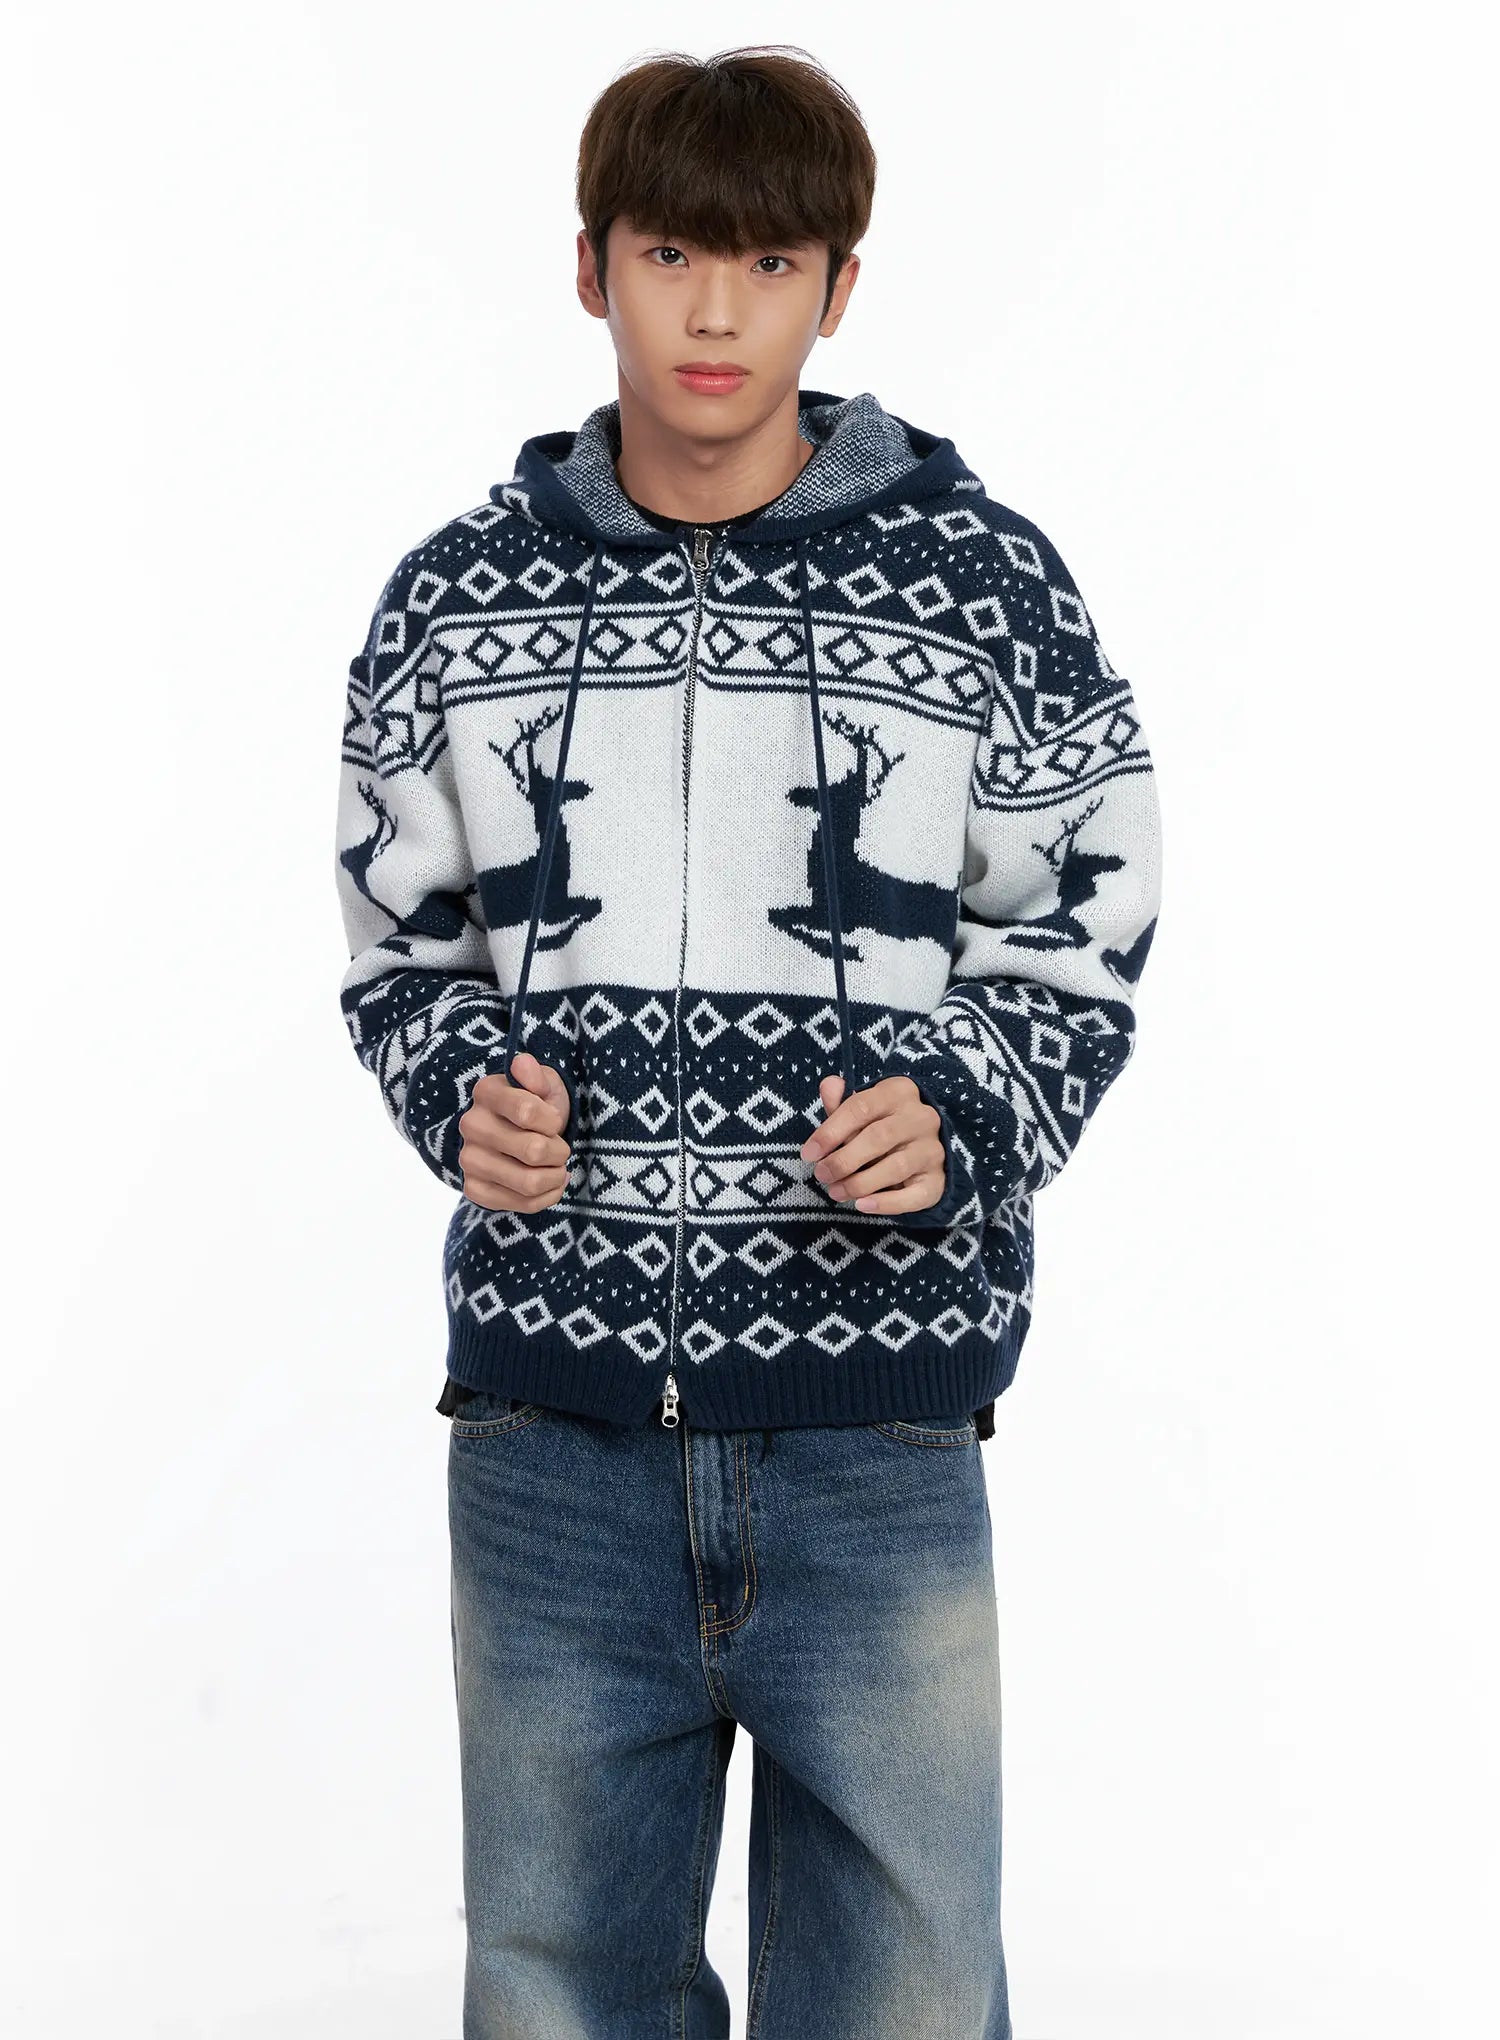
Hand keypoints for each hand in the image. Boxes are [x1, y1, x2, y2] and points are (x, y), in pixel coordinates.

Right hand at [458, 1051, 572, 1210]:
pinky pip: (522, 1204)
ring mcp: (469, 1160)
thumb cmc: (537, 1107)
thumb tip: (523, 1063)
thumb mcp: (544, 1085)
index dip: (553, 1121)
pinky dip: (547, 1196)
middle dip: (560, 1151)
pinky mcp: (474, 1189)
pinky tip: (549, 1183)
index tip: (554, 1121)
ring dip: (556, 1176)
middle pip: (533, 1151)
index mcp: (486, 1092)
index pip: (528, 1112)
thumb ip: (537, 1076)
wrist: (516, 1136)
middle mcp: (471, 1125)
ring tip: (557, 1167)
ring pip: (530, 1182)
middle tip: (560, 1148)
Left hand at [799, 1074, 946, 1215]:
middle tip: (821, 1175)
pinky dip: (886, 1203)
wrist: (921, 1151)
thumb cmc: (880, 1127)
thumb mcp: (861, 1112)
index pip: (861, 1107)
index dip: (831, 1131)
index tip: (809, 1153)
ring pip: (895, 1167)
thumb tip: (829, 1085)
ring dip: (859, 1183)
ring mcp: (932, 1149)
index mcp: (899, 1092)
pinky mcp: (938, 1180)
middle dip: (844, 1160)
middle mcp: (921, 1118)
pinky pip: (913, 1196)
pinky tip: (862, 1205)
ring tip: (835, 1192)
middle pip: (879, 1137)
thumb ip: (841, 1104)